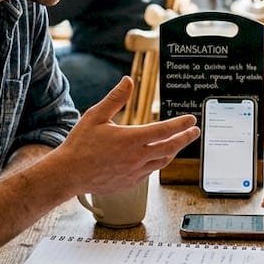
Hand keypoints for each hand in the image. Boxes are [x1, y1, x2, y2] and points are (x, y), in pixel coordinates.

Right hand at [58, 77, 199, 194]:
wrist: (68, 174)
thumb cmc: (80, 144)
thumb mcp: (95, 116)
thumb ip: (115, 98)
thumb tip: (128, 81)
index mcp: (130, 139)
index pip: (164, 130)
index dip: (180, 124)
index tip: (191, 119)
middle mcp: (136, 158)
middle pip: (170, 148)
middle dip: (185, 139)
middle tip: (195, 132)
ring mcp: (134, 172)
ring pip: (162, 162)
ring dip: (172, 151)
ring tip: (177, 144)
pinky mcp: (130, 183)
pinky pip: (150, 172)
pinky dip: (157, 163)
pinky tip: (155, 157)